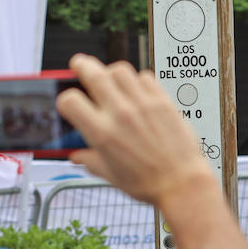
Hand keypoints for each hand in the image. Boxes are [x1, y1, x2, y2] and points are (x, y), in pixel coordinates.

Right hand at [58, 55, 213, 205]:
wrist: (182, 182)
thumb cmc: (148, 183)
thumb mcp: (111, 175)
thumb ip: (90, 161)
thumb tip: (76, 156)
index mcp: (102, 134)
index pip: (70, 100)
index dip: (65, 99)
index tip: (70, 102)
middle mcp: (120, 114)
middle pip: (93, 73)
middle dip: (81, 65)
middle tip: (79, 65)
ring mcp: (143, 105)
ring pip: (120, 70)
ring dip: (111, 72)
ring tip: (111, 80)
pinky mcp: (162, 102)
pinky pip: (146, 77)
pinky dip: (137, 80)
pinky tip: (137, 90)